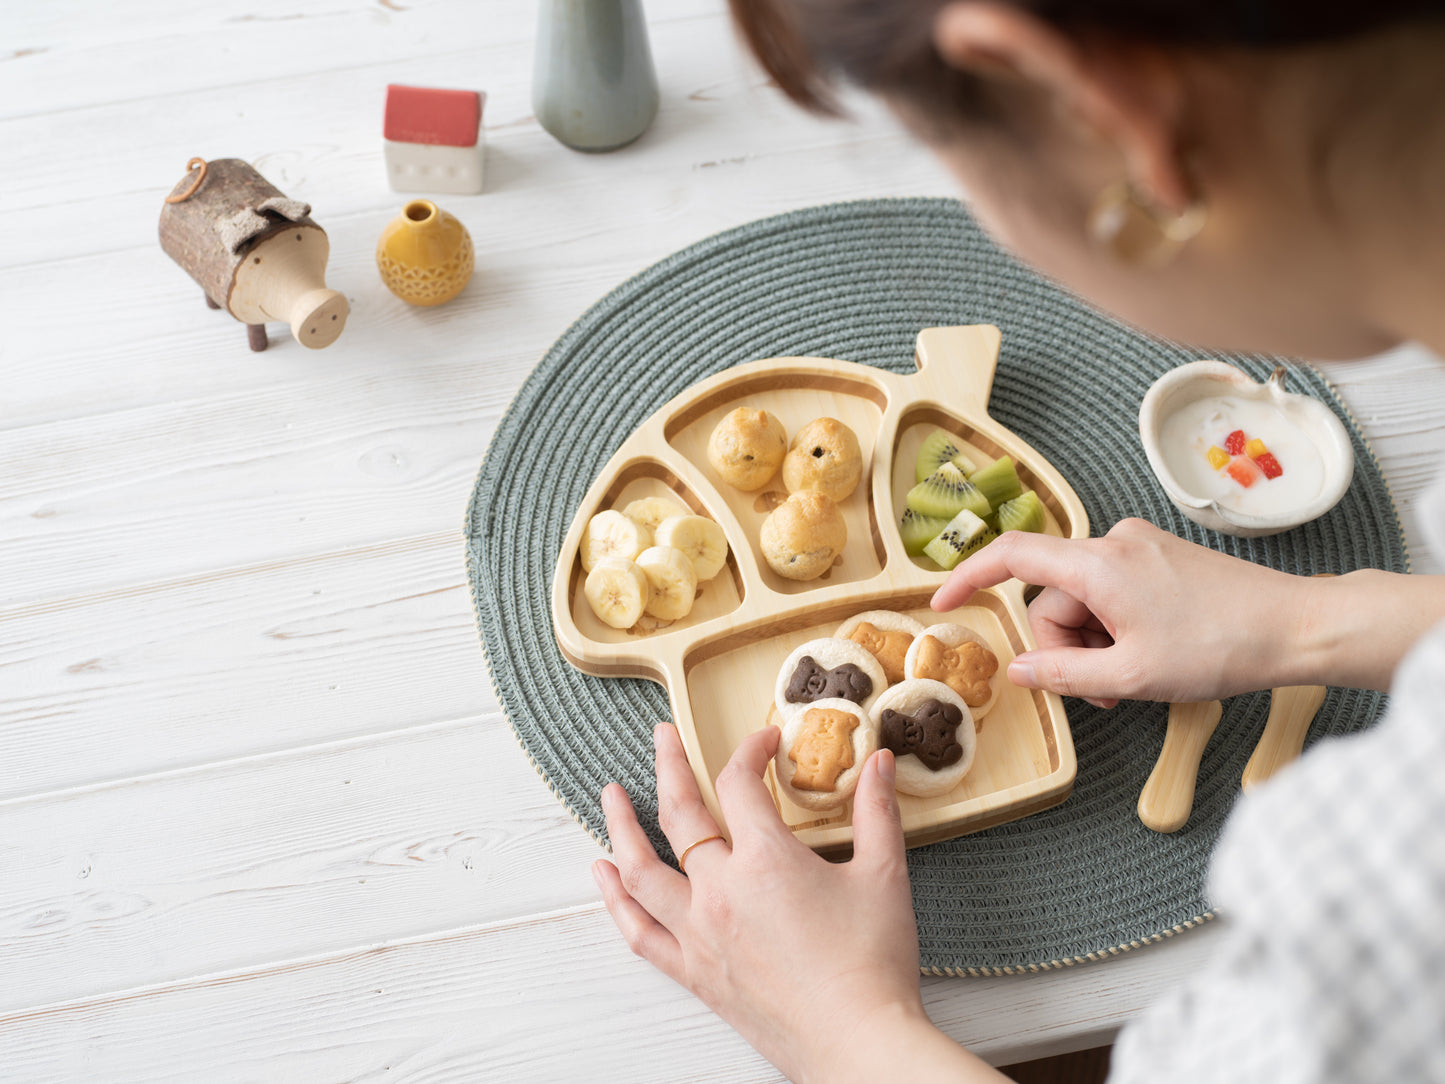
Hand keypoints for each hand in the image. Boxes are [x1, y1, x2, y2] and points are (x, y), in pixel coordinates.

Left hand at [594, 724, 995, 1082]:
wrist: (857, 1045)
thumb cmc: (873, 966)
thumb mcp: (884, 876)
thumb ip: (877, 812)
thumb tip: (878, 762)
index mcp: (765, 860)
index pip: (740, 784)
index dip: (750, 752)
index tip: (765, 743)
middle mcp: (720, 891)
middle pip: (679, 813)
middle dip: (669, 765)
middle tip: (662, 737)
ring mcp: (700, 933)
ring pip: (641, 869)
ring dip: (621, 826)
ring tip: (611, 795)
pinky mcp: (695, 972)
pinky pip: (640, 931)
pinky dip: (616, 899)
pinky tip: (606, 875)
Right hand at [931, 518, 1315, 705]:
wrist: (1297, 627)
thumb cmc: (1220, 647)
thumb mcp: (1131, 676)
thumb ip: (1064, 675)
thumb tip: (1020, 673)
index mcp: (1097, 563)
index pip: (1011, 556)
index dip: (968, 576)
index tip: (942, 602)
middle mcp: (1114, 542)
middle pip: (1053, 597)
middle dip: (1064, 647)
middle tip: (1100, 693)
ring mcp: (1141, 548)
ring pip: (1084, 599)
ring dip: (1094, 643)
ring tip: (1132, 681)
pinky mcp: (1162, 559)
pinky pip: (1114, 592)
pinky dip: (1116, 627)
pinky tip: (1149, 656)